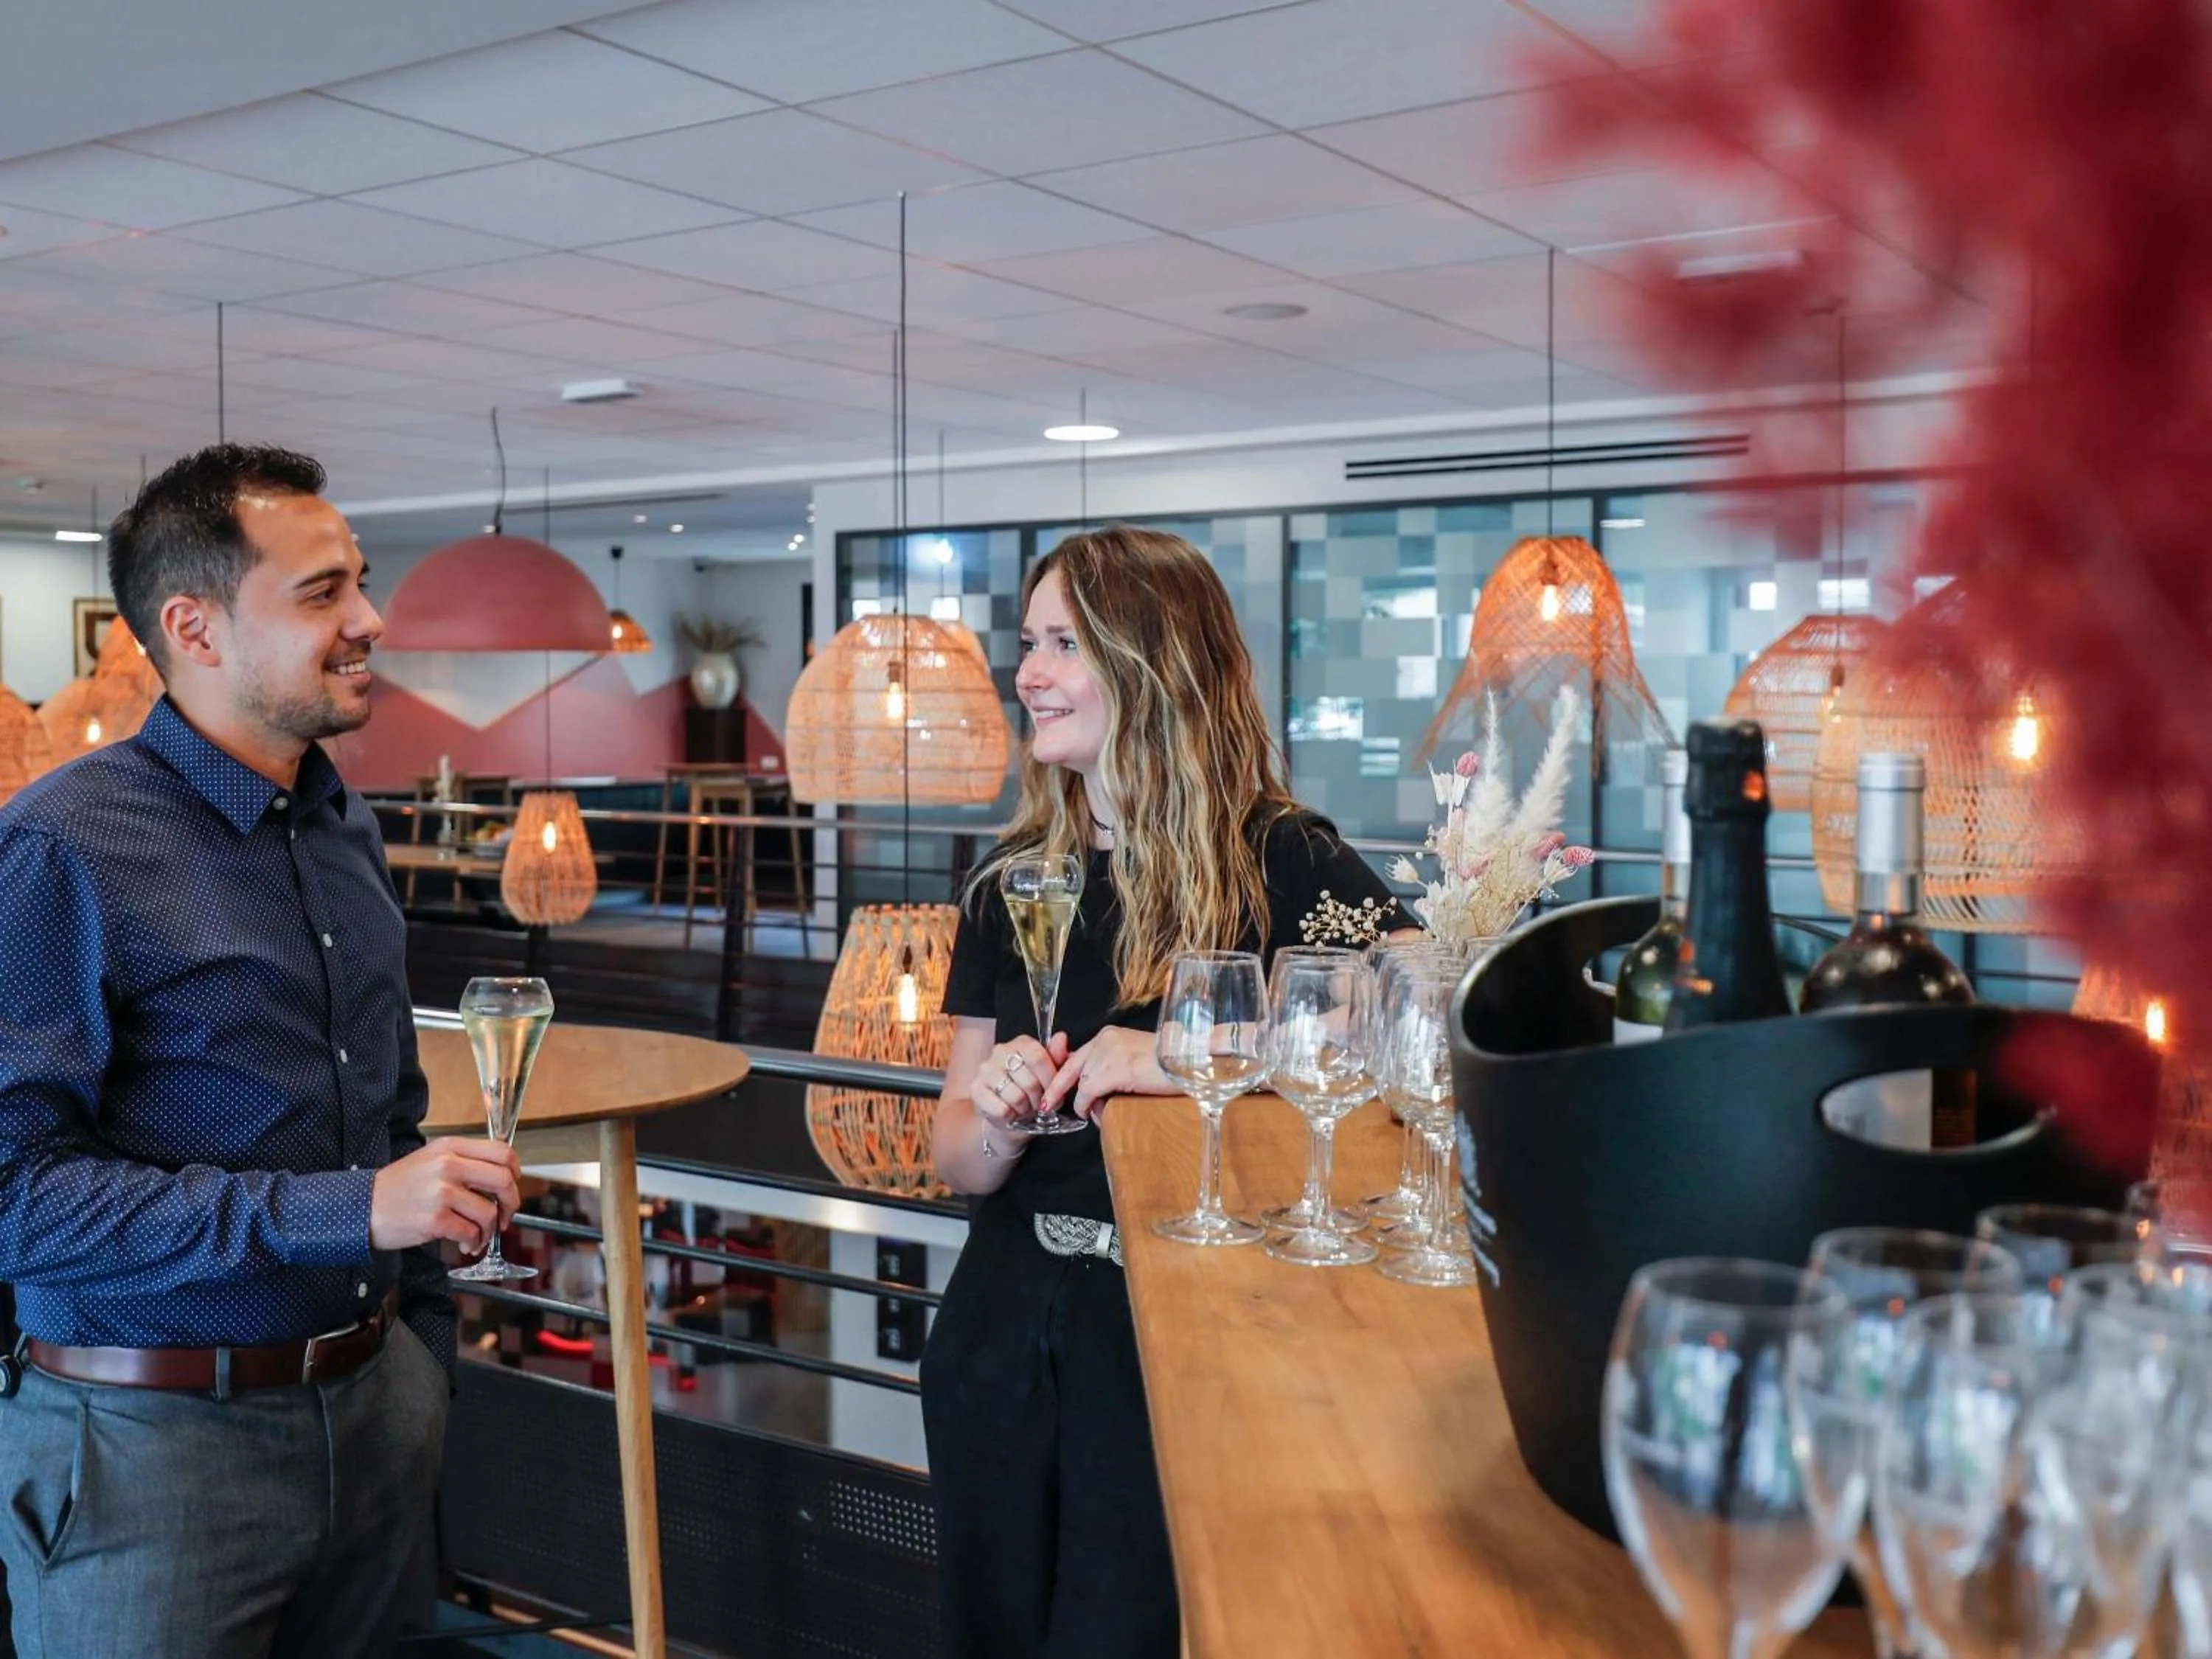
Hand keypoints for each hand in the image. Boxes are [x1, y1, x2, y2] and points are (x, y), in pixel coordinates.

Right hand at [370, 1139, 520, 1254]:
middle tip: (504, 1217)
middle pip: (503, 1181)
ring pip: (488, 1212)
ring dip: (488, 1231)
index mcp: (450, 1148)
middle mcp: (448, 1165)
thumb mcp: (430, 1160)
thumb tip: (499, 1179)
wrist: (362, 1208)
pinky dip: (473, 1243)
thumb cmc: (397, 1187)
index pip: (502, 1152)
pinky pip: (471, 1233)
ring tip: (478, 1237)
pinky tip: (465, 1244)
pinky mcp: (435, 1220)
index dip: (515, 1172)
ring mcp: (442, 1193)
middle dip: (511, 1203)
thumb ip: (463, 1163)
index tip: (511, 1186)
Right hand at [973, 1033, 1068, 1134]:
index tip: (1054, 1092)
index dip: (1050, 1081)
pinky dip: (1011, 1116)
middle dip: (1039, 1099)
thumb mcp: (1048, 1073)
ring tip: (1024, 1107)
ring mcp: (986, 1070)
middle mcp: (1000, 1052)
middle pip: (1030, 1081)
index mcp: (1021, 1043)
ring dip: (1025, 1108)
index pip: (1038, 1058)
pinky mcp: (976, 1090)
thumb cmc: (1030, 1090)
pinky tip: (1011, 1112)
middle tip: (1039, 1103)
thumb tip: (1061, 1037)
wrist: (1006, 1112)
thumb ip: (1057, 1057)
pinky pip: (1002, 1110)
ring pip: (1016, 1097)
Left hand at [1036, 1026, 1173, 1122]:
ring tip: (1092, 1115)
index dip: (1064, 1075)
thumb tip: (1100, 1095)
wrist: (1189, 1060)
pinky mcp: (1114, 1070)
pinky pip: (1088, 1093)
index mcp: (1110, 1035)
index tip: (1053, 1090)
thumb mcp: (1136, 1059)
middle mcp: (1105, 1040)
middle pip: (1073, 1068)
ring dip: (1084, 1103)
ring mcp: (1108, 1054)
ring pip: (1081, 1083)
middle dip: (1058, 1088)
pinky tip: (1092, 1115)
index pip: (1078, 1056)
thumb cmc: (1171, 1064)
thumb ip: (1115, 1069)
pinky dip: (1086, 1107)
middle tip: (1048, 1105)